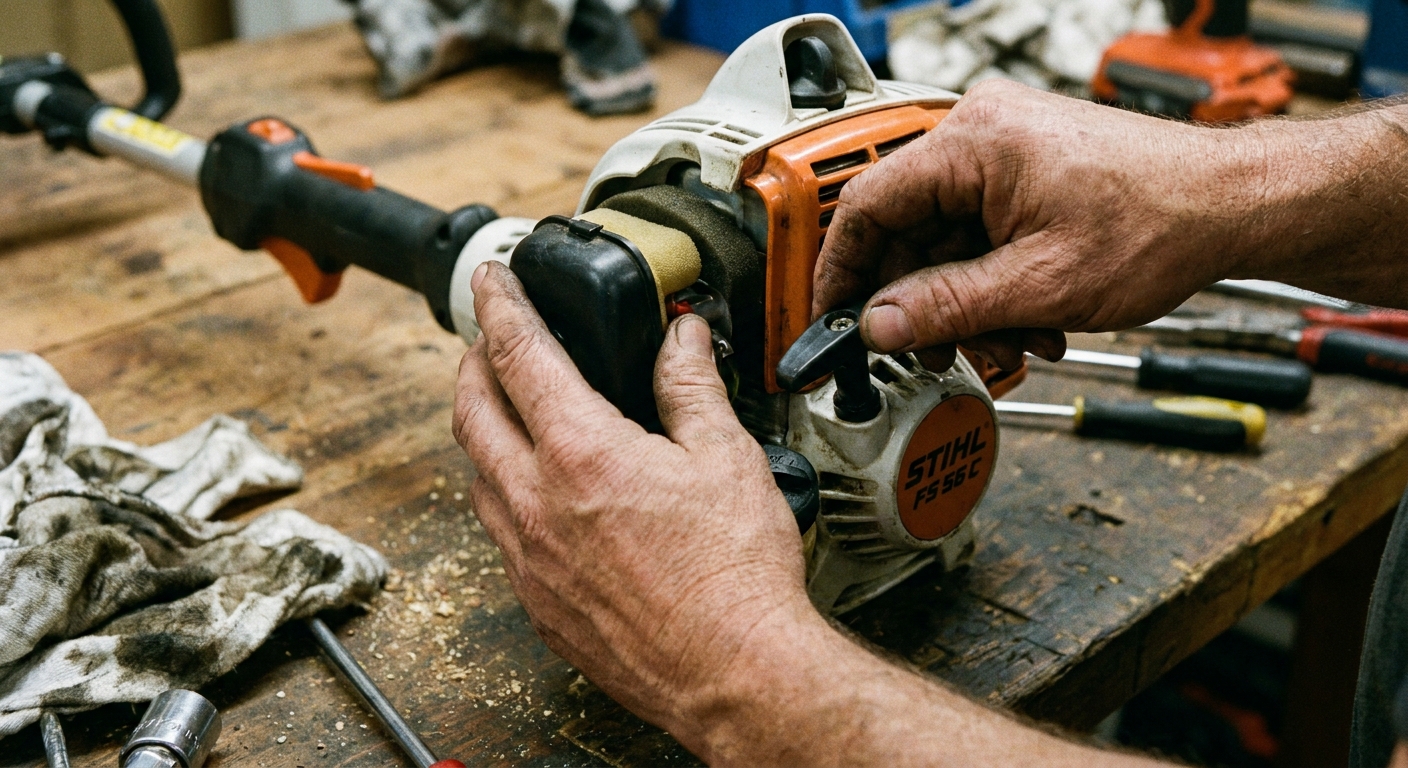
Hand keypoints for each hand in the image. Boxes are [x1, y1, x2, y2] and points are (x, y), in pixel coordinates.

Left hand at [452, 262, 814, 748]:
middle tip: (491, 339)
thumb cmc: (734, 577)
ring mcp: (529, 557)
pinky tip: (534, 493)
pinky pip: (497, 531)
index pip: (520, 354)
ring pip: (475, 473)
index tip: (490, 280)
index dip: (500, 305)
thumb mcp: (726, 457)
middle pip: (472, 410)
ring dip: (482, 428)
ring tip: (510, 410)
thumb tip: (682, 340)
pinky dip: (501, 492)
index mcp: (582, 454)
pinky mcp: (536, 602)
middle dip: (474, 361)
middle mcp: (537, 503)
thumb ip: (692, 387)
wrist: (735, 672)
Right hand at [813, 79, 1270, 369]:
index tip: (834, 320)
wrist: (1237, 206)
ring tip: (1011, 340)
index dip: (842, 272)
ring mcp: (1006, 148)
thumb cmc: (1161, 222)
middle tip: (937, 353)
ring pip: (946, 239)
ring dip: (968, 302)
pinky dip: (995, 282)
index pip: (867, 204)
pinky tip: (1031, 318)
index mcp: (974, 141)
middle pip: (908, 229)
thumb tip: (877, 327)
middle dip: (925, 303)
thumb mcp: (1038, 285)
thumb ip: (944, 308)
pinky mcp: (1027, 169)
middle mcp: (982, 131)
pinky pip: (981, 232)